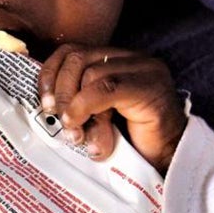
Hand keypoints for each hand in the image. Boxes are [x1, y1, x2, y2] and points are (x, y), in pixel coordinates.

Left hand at [37, 44, 185, 173]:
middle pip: (78, 58)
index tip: (44, 103)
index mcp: (118, 60)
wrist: (169, 161)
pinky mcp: (150, 87)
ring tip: (77, 133)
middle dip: (61, 90)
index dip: (51, 74)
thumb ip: (79, 103)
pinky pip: (107, 87)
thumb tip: (47, 106)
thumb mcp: (98, 116)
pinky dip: (86, 106)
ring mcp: (144, 70)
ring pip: (91, 73)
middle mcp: (132, 58)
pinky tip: (84, 127)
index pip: (74, 51)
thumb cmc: (132, 142)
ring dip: (75, 106)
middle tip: (60, 121)